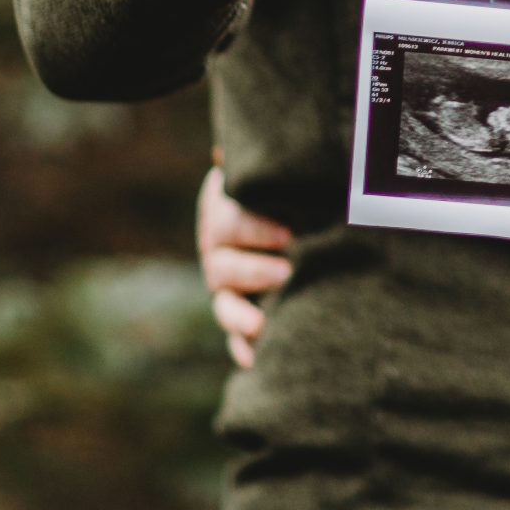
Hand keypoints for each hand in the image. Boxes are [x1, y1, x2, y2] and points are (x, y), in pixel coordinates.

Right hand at [199, 164, 291, 368]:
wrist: (291, 217)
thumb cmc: (284, 187)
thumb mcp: (271, 172)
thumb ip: (262, 163)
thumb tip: (232, 146)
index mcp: (223, 214)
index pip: (227, 223)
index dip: (254, 229)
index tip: (290, 233)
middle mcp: (218, 253)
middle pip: (221, 267)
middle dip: (253, 271)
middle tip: (288, 272)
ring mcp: (227, 288)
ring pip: (224, 305)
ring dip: (240, 317)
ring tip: (262, 324)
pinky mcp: (241, 316)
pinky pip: (236, 338)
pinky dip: (244, 350)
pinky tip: (255, 362)